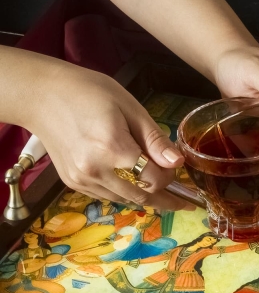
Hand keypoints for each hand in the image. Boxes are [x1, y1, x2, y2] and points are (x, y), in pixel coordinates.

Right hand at [30, 63, 193, 210]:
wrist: (41, 94)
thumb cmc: (89, 92)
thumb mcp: (130, 107)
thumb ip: (154, 139)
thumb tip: (177, 163)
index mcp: (113, 149)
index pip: (154, 179)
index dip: (171, 178)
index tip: (177, 169)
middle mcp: (96, 170)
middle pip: (142, 196)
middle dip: (165, 198)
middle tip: (183, 199)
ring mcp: (82, 180)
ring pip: (126, 200)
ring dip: (146, 197)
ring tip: (163, 193)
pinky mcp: (73, 182)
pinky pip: (108, 196)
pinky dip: (126, 192)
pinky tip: (133, 182)